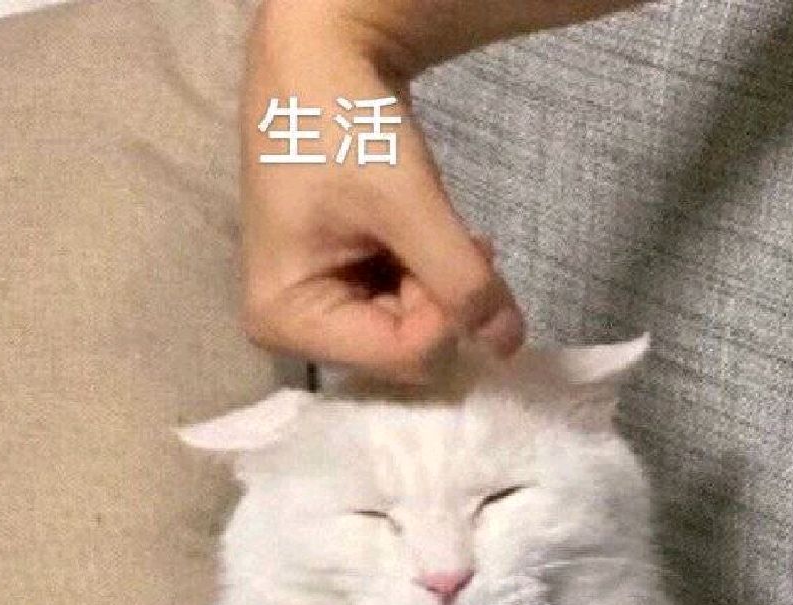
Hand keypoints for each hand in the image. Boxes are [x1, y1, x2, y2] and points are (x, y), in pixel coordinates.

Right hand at [241, 1, 524, 383]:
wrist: (320, 62)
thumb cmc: (343, 126)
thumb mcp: (406, 203)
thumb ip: (461, 279)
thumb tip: (508, 346)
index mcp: (285, 318)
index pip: (400, 355)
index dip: (449, 311)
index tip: (469, 248)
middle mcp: (295, 332)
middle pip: (404, 350)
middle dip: (441, 297)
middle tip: (449, 234)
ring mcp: (319, 315)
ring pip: (414, 333)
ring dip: (440, 283)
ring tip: (430, 224)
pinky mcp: (341, 296)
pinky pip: (407, 311)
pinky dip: (430, 277)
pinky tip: (424, 237)